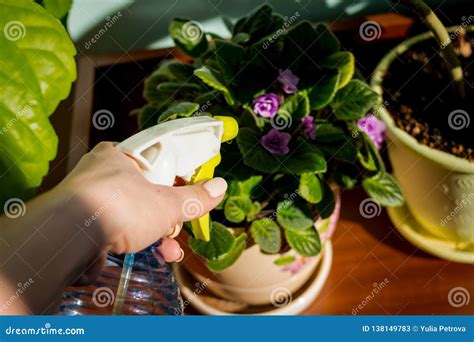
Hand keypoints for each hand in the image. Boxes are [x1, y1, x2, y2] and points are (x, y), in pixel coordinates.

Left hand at [57, 142, 226, 261]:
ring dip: (156, 234)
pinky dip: (134, 243)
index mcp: (119, 154)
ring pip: (132, 214)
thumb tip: (220, 187)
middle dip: (168, 215)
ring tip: (172, 251)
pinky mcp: (80, 225)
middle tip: (182, 226)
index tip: (190, 191)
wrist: (67, 238)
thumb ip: (195, 198)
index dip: (175, 176)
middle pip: (145, 191)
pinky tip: (151, 256)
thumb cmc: (119, 207)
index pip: (155, 160)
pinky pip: (115, 230)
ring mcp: (89, 200)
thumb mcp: (167, 204)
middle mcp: (100, 173)